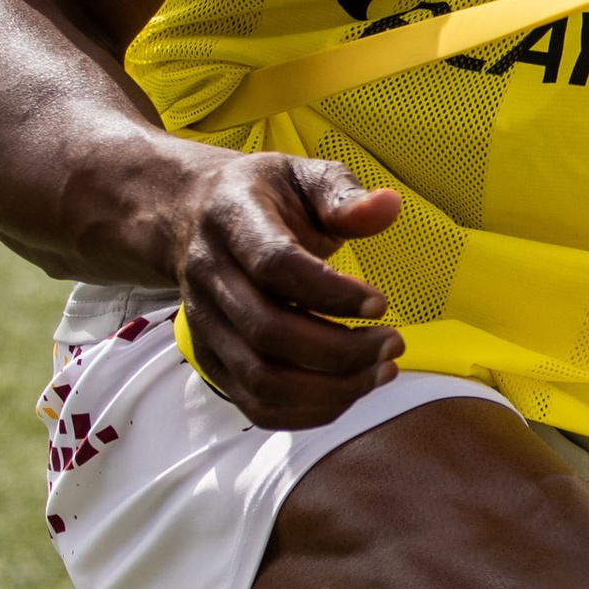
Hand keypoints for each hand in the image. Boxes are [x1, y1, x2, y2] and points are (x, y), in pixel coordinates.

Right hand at [167, 152, 405, 430]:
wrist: (194, 215)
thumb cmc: (265, 196)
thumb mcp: (303, 175)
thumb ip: (344, 195)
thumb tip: (389, 207)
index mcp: (231, 220)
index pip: (276, 267)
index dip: (332, 293)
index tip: (383, 304)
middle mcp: (208, 275)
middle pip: (268, 332)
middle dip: (342, 351)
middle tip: (393, 345)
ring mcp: (204, 325)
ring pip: (261, 380)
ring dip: (331, 388)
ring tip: (381, 371)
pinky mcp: (211, 360)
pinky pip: (257, 407)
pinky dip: (309, 413)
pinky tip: (350, 391)